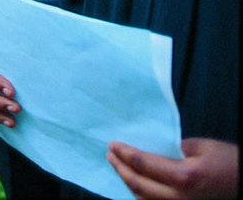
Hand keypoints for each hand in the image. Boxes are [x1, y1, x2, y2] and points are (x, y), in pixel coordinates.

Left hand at [107, 138, 237, 199]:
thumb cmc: (230, 162)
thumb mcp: (203, 146)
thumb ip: (175, 146)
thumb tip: (157, 149)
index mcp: (183, 177)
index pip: (142, 164)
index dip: (124, 154)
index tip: (112, 145)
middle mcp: (179, 197)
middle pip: (138, 185)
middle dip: (120, 169)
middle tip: (110, 155)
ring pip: (144, 199)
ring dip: (128, 183)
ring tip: (118, 168)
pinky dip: (141, 195)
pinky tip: (135, 185)